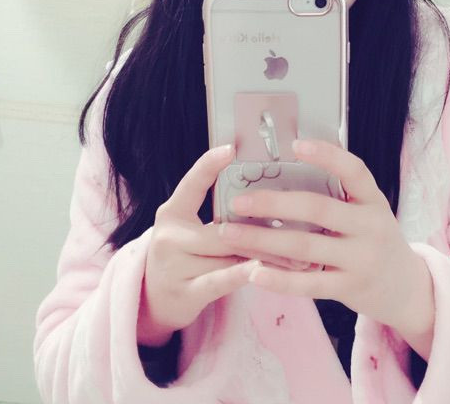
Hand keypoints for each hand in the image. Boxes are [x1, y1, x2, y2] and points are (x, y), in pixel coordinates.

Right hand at [138, 144, 313, 346]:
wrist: (152, 301)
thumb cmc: (184, 258)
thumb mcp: (190, 231)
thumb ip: (219, 218)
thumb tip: (267, 203)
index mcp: (172, 213)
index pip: (191, 184)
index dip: (209, 164)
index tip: (231, 149)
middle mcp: (169, 236)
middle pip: (222, 228)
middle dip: (262, 229)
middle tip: (297, 223)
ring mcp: (173, 266)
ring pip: (228, 255)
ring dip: (265, 256)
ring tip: (297, 256)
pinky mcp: (183, 293)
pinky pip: (220, 280)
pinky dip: (243, 273)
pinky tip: (263, 269)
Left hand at [217, 139, 426, 332]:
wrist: (405, 287)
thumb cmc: (374, 238)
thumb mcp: (368, 210)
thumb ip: (341, 193)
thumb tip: (294, 161)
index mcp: (373, 200)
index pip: (354, 171)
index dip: (327, 155)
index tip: (296, 144)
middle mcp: (370, 227)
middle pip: (318, 209)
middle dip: (274, 204)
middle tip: (239, 201)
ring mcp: (361, 259)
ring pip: (306, 247)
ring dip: (264, 240)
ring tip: (231, 233)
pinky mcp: (350, 288)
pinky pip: (309, 285)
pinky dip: (279, 280)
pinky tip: (254, 272)